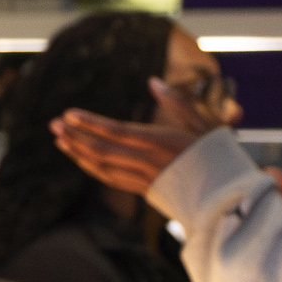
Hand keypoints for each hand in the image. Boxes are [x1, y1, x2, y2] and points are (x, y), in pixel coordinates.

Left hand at [50, 78, 210, 194]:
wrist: (229, 200)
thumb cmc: (220, 158)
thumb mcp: (204, 124)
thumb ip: (178, 102)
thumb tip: (153, 81)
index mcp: (162, 142)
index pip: (116, 132)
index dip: (89, 124)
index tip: (68, 114)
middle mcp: (148, 162)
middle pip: (102, 150)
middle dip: (75, 136)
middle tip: (53, 124)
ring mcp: (144, 179)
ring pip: (102, 167)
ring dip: (77, 152)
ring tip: (59, 139)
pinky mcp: (143, 191)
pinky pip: (110, 179)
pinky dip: (91, 168)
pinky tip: (79, 158)